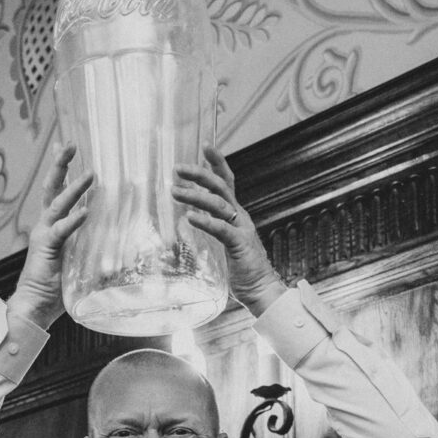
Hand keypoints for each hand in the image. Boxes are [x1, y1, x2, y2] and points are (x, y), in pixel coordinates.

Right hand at [8, 144, 91, 330]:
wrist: (34, 305)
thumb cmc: (56, 287)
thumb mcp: (78, 262)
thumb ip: (92, 248)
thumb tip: (120, 243)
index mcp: (52, 227)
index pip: (57, 194)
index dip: (64, 172)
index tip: (70, 151)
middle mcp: (45, 226)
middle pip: (51, 189)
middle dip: (60, 166)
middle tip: (70, 144)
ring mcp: (44, 236)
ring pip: (57, 204)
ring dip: (74, 188)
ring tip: (90, 174)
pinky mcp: (46, 249)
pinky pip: (61, 231)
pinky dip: (73, 220)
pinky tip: (85, 211)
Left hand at [172, 145, 284, 316]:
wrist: (263, 291)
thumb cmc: (244, 270)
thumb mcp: (226, 243)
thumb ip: (214, 227)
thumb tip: (193, 218)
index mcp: (236, 215)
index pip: (227, 181)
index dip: (217, 163)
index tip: (205, 145)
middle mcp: (240, 217)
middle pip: (220, 186)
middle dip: (198, 174)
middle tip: (177, 169)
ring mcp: (241, 230)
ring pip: (218, 204)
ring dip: (194, 196)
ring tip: (174, 191)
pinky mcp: (240, 245)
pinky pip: (221, 229)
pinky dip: (205, 222)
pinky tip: (189, 218)